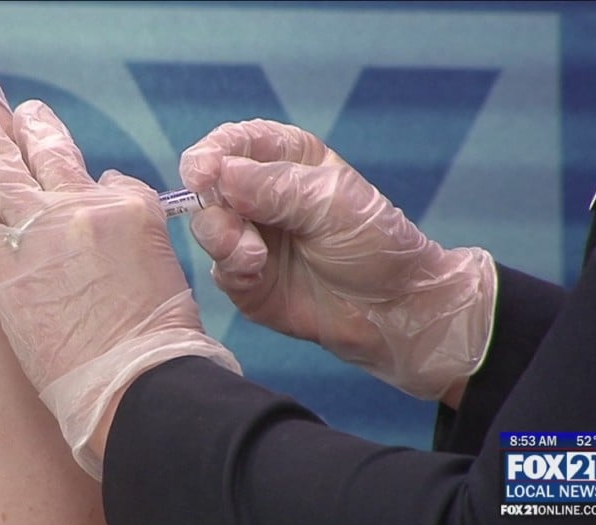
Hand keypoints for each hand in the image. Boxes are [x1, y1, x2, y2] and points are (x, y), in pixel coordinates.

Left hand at [0, 98, 238, 478]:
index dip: (84, 170)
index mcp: (129, 208)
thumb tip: (109, 191)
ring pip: (3, 171)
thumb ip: (135, 222)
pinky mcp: (5, 272)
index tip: (68, 162)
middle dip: (28, 126)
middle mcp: (83, 208)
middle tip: (12, 111)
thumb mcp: (167, 266)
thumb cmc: (160, 337)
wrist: (136, 382)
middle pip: (48, 152)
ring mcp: (40, 235)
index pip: (105, 177)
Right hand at [180, 119, 494, 401]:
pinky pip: (218, 268)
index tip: (203, 175)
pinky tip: (257, 274)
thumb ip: (275, 186)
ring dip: (222, 240)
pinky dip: (232, 269)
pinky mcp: (245, 278)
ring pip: (206, 227)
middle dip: (213, 205)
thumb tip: (219, 175)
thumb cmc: (374, 243)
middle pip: (207, 186)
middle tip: (234, 227)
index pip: (231, 144)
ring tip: (254, 257)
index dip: (209, 155)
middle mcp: (259, 194)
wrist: (392, 310)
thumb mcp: (331, 203)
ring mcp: (249, 237)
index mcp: (285, 159)